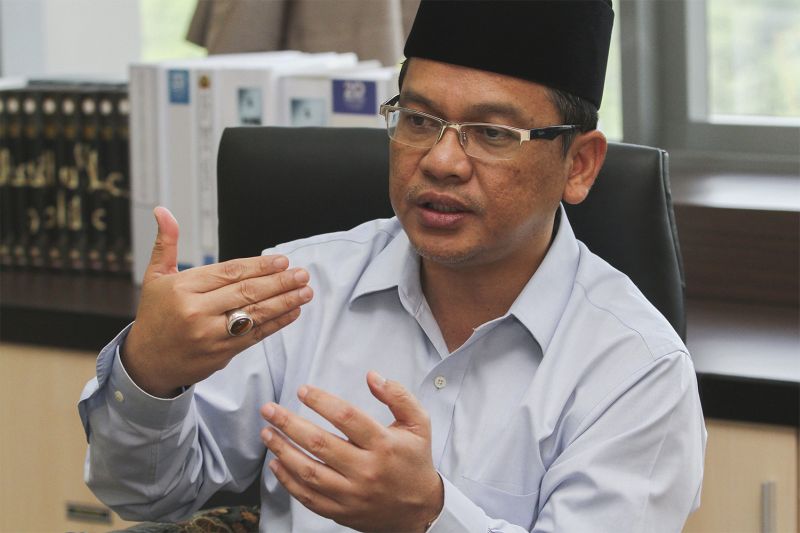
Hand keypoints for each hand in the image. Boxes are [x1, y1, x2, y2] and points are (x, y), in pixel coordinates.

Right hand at [122, 206, 313, 396]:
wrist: (147, 362)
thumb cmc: (155, 315)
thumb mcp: (155, 277)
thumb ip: (166, 243)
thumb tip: (164, 211)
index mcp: (183, 289)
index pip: (229, 272)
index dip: (259, 266)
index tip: (282, 260)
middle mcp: (197, 311)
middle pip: (246, 292)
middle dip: (279, 282)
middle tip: (302, 274)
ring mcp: (211, 335)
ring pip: (255, 314)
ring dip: (285, 302)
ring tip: (305, 291)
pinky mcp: (222, 353)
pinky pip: (255, 335)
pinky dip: (277, 323)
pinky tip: (293, 312)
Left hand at [260, 372, 442, 532]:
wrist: (419, 509)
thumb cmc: (415, 460)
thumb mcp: (418, 423)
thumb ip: (398, 396)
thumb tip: (372, 376)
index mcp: (384, 445)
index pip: (347, 417)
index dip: (321, 401)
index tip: (303, 390)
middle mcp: (366, 470)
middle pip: (320, 443)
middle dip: (288, 423)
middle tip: (269, 409)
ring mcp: (352, 494)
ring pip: (309, 471)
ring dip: (283, 450)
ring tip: (267, 432)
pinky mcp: (342, 512)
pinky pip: (308, 497)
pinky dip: (288, 481)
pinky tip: (276, 463)